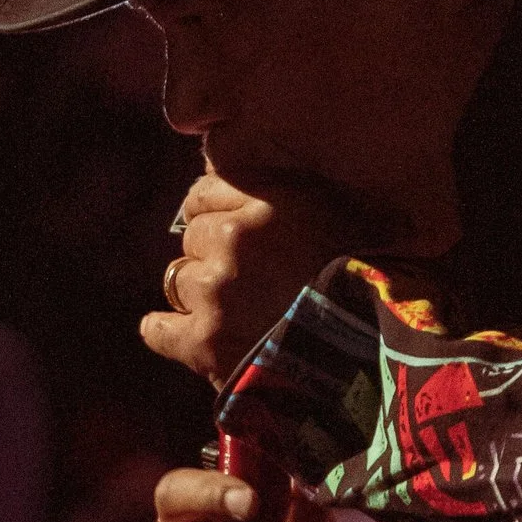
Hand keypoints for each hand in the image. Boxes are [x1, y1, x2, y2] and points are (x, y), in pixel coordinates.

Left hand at [140, 175, 345, 387]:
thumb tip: (241, 160)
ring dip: (200, 295)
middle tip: (248, 278)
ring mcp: (214, 292)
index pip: (205, 192)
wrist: (362, 361)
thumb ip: (295, 192)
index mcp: (269, 204)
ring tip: (237, 313)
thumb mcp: (347, 218)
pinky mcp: (201, 341)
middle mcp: (235, 240)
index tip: (228, 228)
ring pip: (179, 280)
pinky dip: (167, 332)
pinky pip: (158, 330)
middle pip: (193, 236)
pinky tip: (186, 336)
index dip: (215, 212)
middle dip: (213, 255)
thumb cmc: (363, 285)